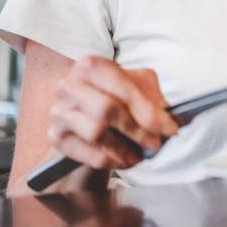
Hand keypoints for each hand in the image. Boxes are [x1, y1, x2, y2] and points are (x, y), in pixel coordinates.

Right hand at [49, 56, 178, 171]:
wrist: (88, 108)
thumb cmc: (118, 93)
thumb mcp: (139, 86)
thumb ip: (153, 100)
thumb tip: (170, 123)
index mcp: (91, 66)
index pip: (121, 87)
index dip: (147, 110)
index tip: (169, 128)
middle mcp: (69, 86)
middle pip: (106, 110)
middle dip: (137, 130)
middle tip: (155, 143)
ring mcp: (59, 112)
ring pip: (96, 133)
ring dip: (125, 148)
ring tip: (142, 154)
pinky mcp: (57, 137)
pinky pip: (88, 154)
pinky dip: (113, 161)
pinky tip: (127, 160)